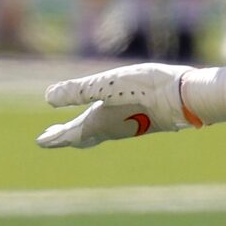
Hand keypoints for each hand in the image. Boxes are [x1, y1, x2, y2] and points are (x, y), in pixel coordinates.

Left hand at [39, 63, 196, 148]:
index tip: (40, 142)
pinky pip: (113, 126)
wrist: (185, 99)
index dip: (54, 138)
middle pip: (83, 135)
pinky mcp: (142, 119)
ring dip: (82, 131)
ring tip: (74, 129)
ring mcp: (129, 125)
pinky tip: (110, 115)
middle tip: (50, 137)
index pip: (70, 134)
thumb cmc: (145, 88)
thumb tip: (48, 98)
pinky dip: (100, 124)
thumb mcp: (106, 84)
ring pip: (98, 132)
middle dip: (65, 135)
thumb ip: (77, 90)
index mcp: (99, 122)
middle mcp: (112, 128)